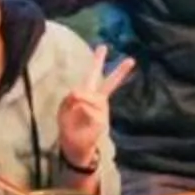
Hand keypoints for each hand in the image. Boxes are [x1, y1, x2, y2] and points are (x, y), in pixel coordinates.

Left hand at [56, 52, 134, 172]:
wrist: (74, 147)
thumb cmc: (69, 127)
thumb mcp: (63, 109)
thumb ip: (70, 97)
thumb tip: (78, 93)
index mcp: (88, 95)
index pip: (93, 75)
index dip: (97, 61)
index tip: (103, 47)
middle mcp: (98, 101)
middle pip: (109, 83)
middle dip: (119, 71)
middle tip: (130, 59)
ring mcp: (102, 111)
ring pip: (92, 97)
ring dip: (81, 99)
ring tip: (74, 105)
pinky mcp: (102, 121)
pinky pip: (90, 109)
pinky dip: (82, 110)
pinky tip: (81, 117)